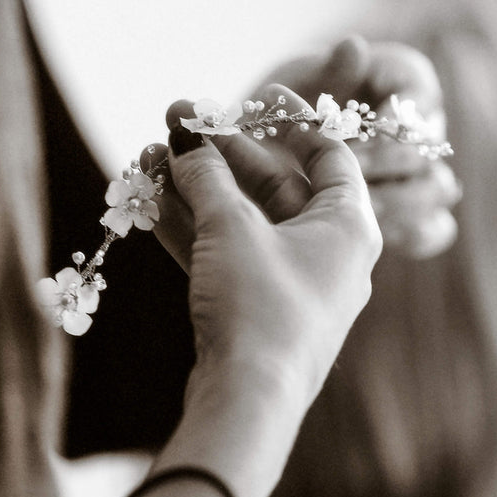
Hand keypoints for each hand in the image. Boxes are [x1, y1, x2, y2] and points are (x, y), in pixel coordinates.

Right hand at [140, 85, 380, 496]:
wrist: (244, 402)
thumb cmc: (258, 306)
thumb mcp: (232, 229)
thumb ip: (207, 180)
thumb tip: (183, 144)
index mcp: (346, 225)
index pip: (327, 154)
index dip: (292, 119)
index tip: (260, 93)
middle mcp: (325, 249)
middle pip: (271, 183)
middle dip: (220, 154)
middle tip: (177, 121)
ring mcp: (288, 277)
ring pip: (238, 218)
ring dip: (194, 189)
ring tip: (150, 157)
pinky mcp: (255, 302)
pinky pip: (224, 251)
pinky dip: (191, 227)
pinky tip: (150, 201)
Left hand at [257, 36, 461, 258]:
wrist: (265, 156)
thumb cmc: (281, 114)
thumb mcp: (294, 89)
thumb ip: (326, 74)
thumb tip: (352, 46)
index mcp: (398, 86)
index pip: (418, 93)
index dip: (396, 111)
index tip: (358, 126)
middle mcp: (416, 130)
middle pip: (428, 145)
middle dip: (386, 158)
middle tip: (348, 170)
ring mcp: (417, 174)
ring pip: (438, 188)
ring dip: (399, 199)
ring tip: (358, 208)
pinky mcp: (412, 216)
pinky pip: (433, 229)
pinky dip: (411, 233)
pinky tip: (378, 234)